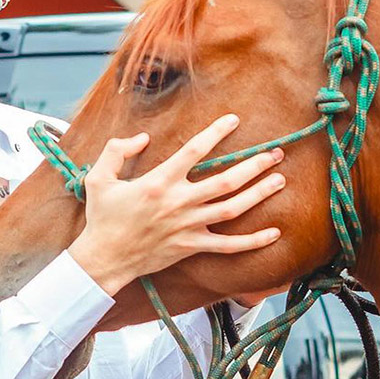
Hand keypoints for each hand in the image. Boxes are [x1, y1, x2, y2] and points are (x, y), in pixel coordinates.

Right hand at [68, 114, 284, 295]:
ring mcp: (188, 227)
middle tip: (274, 153)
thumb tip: (142, 138)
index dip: (216, 132)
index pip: (194, 150)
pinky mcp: (191, 247)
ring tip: (280, 180)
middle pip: (226, 181)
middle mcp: (178, 202)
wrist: (105, 258)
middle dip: (254, 165)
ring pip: (233, 209)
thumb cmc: (102, 217)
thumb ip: (117, 150)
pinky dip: (253, 241)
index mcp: (158, 182)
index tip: (234, 120)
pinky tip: (274, 233)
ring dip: (259, 194)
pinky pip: (229, 246)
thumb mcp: (99, 178)